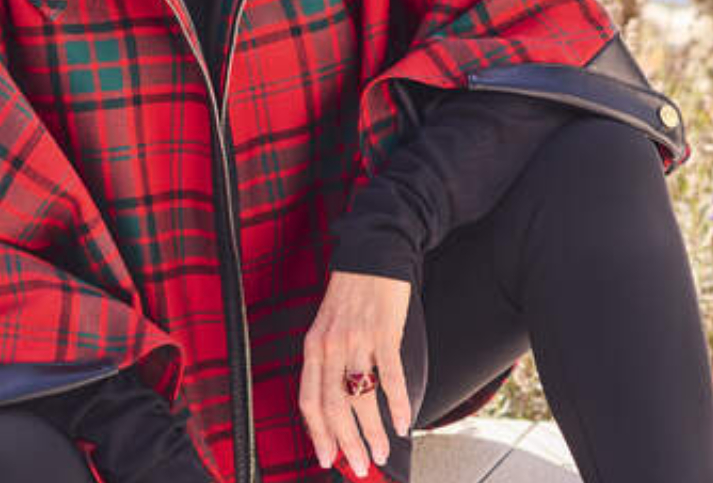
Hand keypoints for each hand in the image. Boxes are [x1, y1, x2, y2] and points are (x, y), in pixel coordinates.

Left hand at [298, 270, 412, 475]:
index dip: (317, 434)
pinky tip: (404, 423)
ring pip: (361, 397)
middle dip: (347, 443)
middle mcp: (330, 345)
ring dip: (373, 431)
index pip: (309, 400)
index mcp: (313, 346)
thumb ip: (327, 360)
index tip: (327, 458)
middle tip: (361, 466)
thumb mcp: (327, 325)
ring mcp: (357, 339)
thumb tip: (336, 400)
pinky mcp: (384, 331)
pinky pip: (391, 376)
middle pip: (334, 406)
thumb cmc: (351, 292)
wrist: (373, 252)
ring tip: (383, 452)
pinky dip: (398, 404)